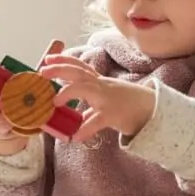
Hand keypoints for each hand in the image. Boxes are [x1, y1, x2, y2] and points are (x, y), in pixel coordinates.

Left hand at [40, 54, 154, 143]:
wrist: (152, 110)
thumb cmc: (128, 104)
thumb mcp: (107, 98)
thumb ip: (90, 102)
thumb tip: (74, 111)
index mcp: (98, 82)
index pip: (79, 66)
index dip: (63, 60)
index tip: (48, 59)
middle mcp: (101, 86)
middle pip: (79, 72)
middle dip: (60, 70)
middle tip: (42, 71)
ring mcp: (107, 99)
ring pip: (87, 89)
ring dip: (69, 92)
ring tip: (54, 101)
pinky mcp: (113, 114)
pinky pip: (98, 121)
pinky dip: (86, 128)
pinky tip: (75, 136)